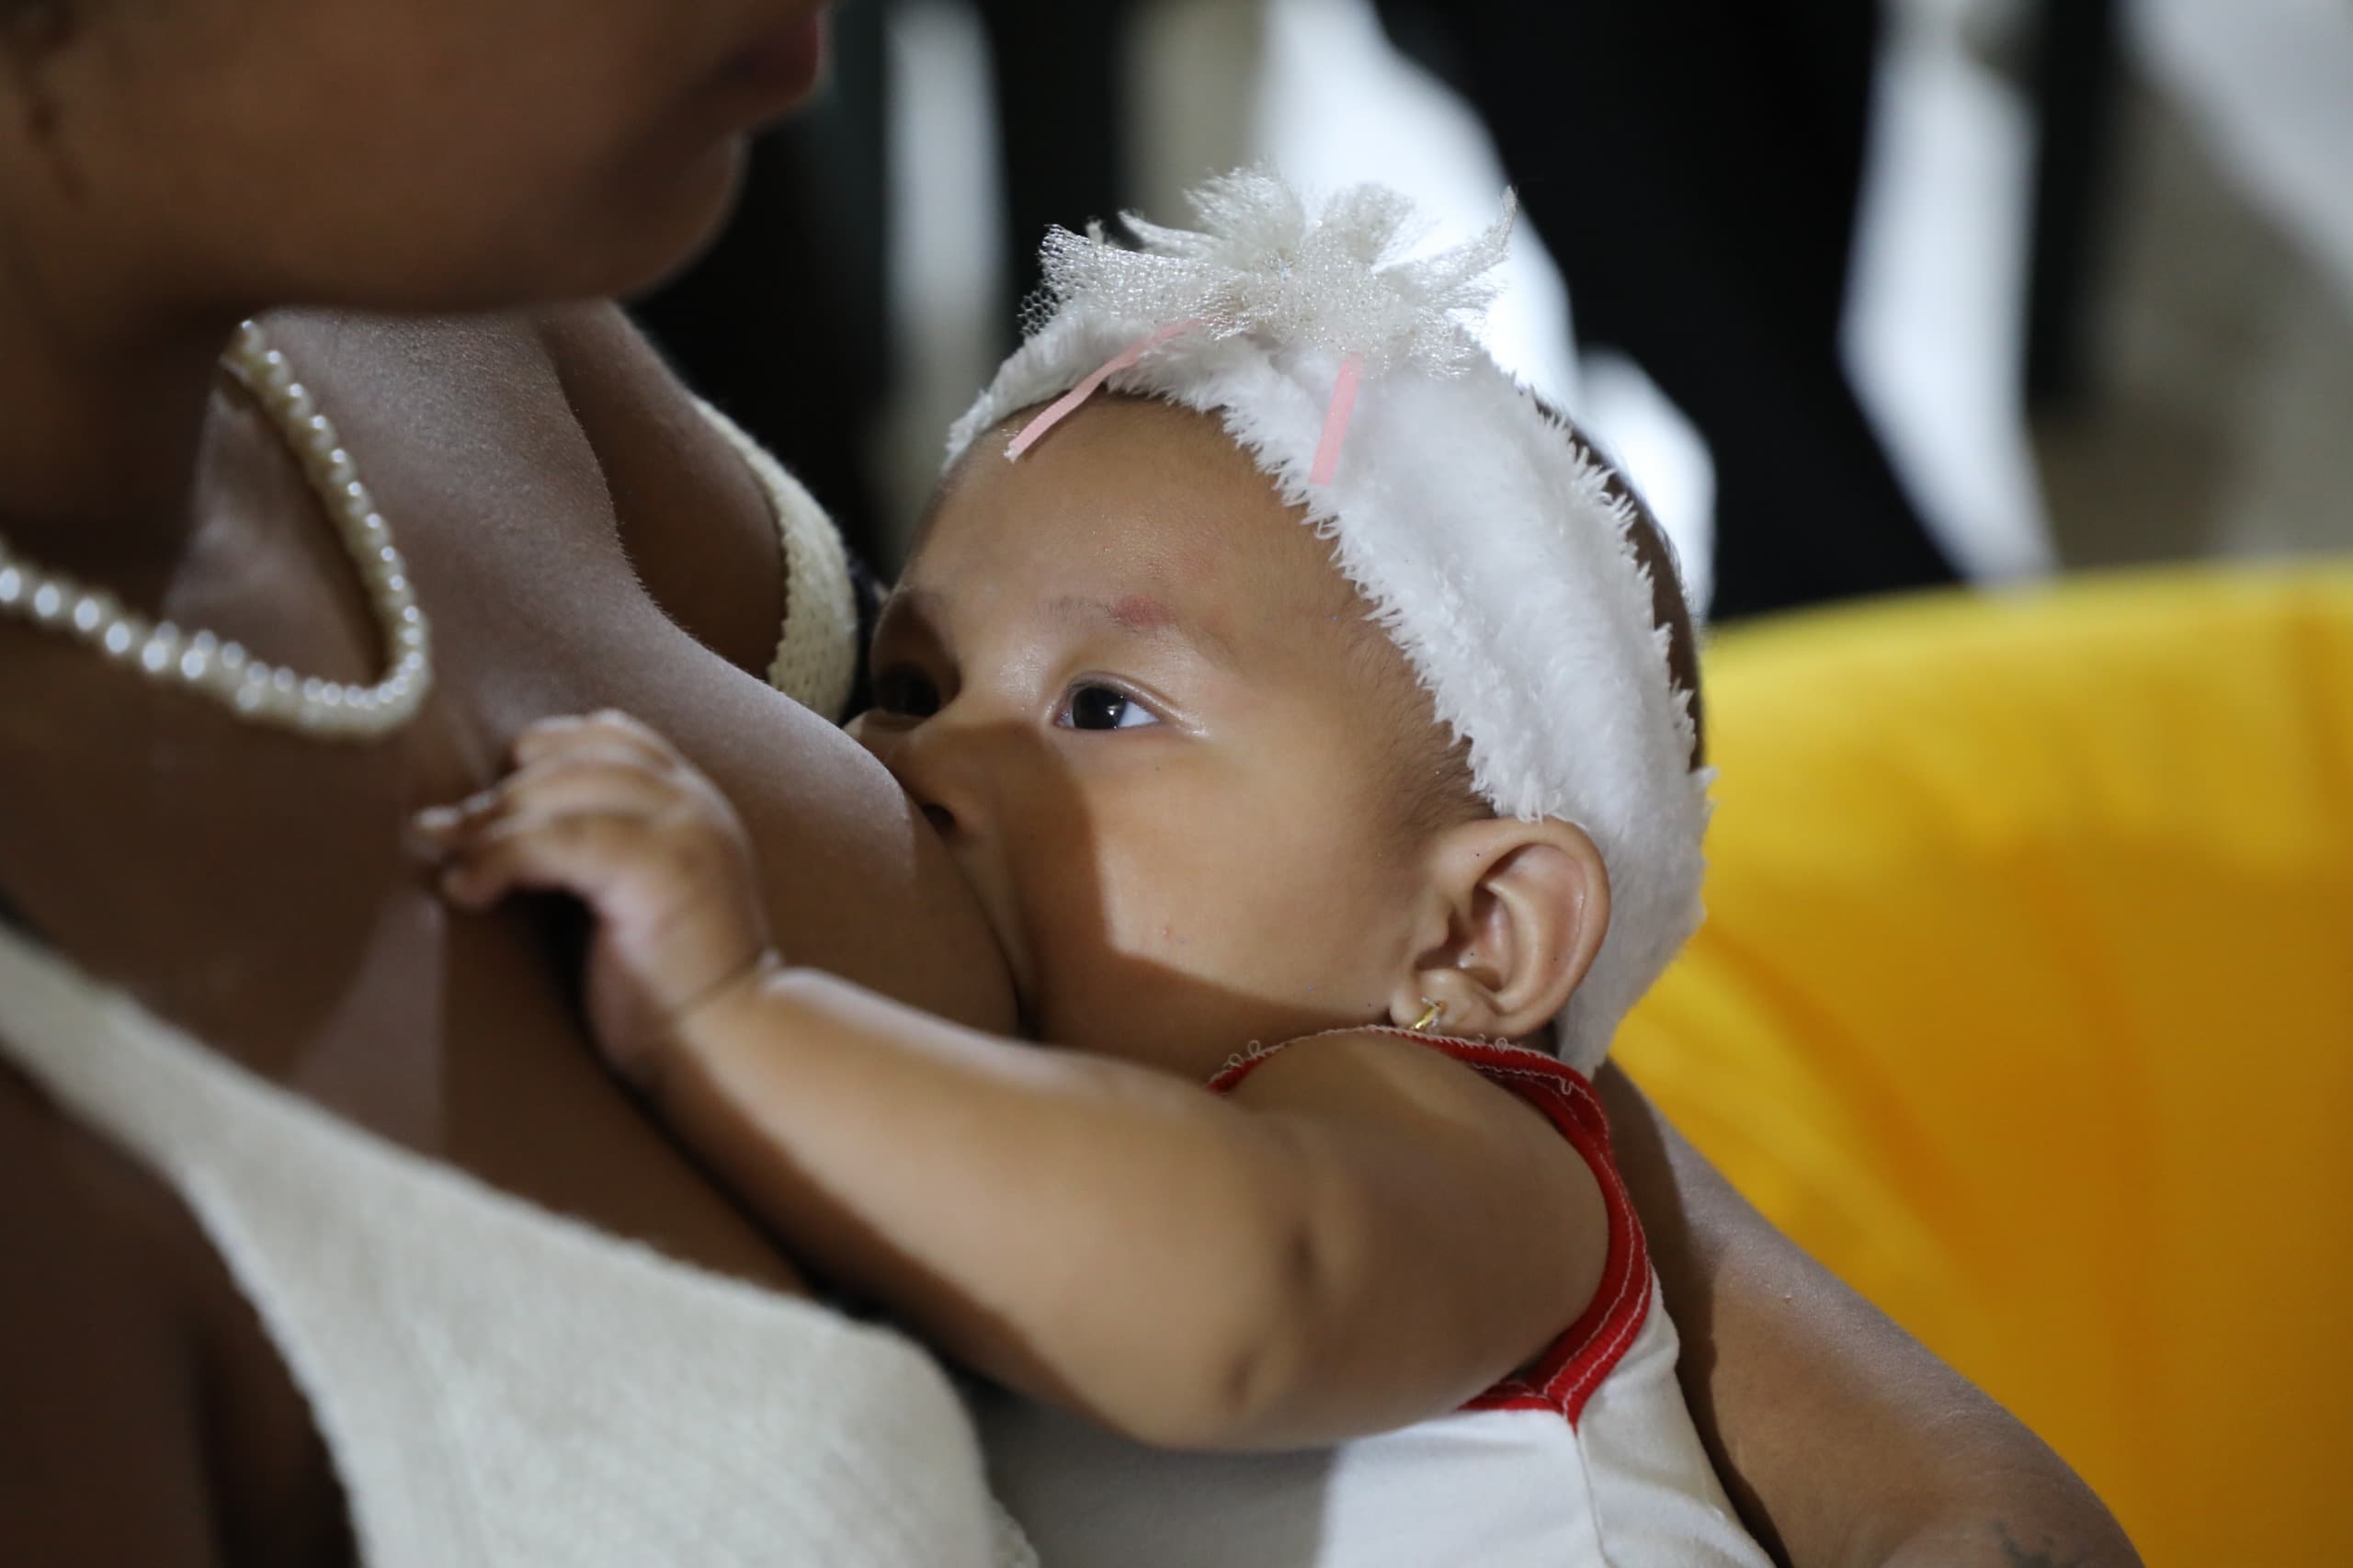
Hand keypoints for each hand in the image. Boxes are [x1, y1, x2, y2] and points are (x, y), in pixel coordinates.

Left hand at [414, 710, 775, 1083]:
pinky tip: (468, 890)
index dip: (547, 746)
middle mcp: (696, 806)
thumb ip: (597, 850)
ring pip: (566, 789)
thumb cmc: (667, 992)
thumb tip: (494, 822)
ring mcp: (685, 833)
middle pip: (581, 755)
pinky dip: (501, 857)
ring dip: (493, 820)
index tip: (495, 789)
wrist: (727, 1050)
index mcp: (693, 806)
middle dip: (504, 791)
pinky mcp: (661, 871)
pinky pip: (560, 840)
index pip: (614, 735)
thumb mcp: (633, 898)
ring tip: (446, 854)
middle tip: (444, 832)